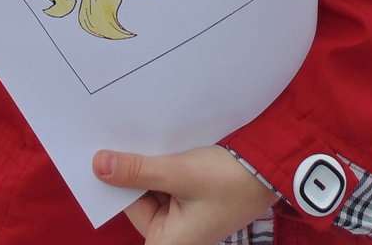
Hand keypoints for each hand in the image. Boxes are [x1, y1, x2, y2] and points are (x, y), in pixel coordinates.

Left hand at [94, 144, 276, 244]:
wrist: (273, 167)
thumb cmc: (230, 180)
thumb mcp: (179, 172)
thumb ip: (137, 171)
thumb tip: (98, 166)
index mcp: (169, 244)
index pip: (129, 208)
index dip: (118, 181)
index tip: (104, 151)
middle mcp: (177, 235)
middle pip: (140, 198)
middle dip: (137, 170)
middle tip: (126, 136)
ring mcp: (187, 216)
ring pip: (154, 186)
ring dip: (152, 164)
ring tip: (148, 136)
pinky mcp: (196, 200)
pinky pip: (170, 181)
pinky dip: (167, 164)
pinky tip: (164, 142)